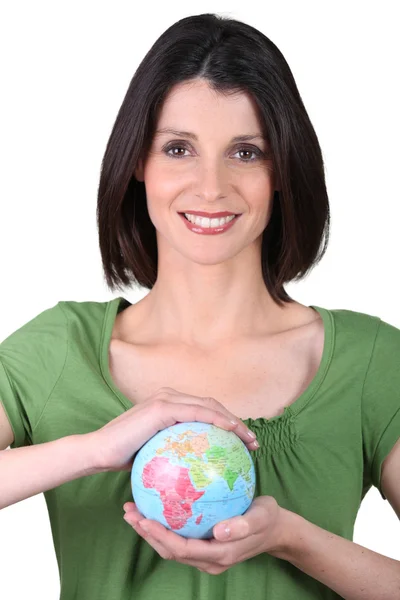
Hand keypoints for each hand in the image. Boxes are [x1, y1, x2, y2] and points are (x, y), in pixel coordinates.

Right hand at [88, 387, 257, 471]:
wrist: (99, 452)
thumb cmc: (124, 458)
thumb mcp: (155, 454)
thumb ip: (174, 452)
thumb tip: (196, 471)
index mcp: (168, 405)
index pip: (204, 411)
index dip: (226, 423)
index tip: (243, 443)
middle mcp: (169, 397)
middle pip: (212, 405)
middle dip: (235, 422)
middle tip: (252, 442)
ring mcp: (166, 399)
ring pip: (209, 406)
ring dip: (232, 421)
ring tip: (249, 440)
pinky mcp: (163, 407)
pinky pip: (198, 413)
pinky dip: (217, 420)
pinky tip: (231, 433)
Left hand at [122, 496, 289, 574]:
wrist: (277, 530)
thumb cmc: (269, 519)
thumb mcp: (261, 517)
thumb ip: (242, 525)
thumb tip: (218, 532)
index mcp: (219, 554)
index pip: (181, 549)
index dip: (159, 536)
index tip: (143, 518)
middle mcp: (209, 560)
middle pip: (170, 551)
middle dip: (147, 533)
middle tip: (130, 511)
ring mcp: (207, 556)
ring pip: (172, 548)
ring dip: (151, 531)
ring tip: (134, 511)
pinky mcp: (206, 547)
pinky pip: (179, 540)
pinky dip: (164, 527)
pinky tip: (156, 508)